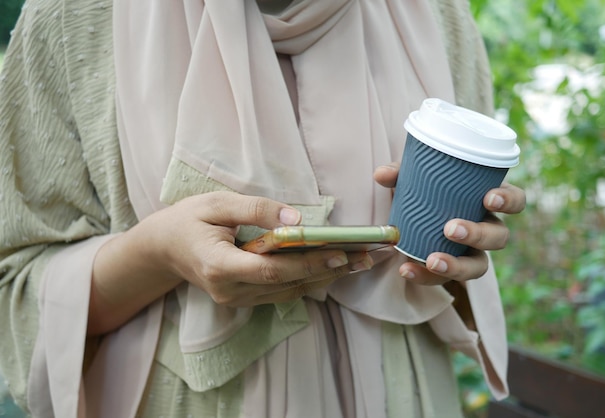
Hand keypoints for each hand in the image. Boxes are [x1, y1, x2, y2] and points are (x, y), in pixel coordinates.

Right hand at [147, 191, 370, 305]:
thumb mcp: (216, 203)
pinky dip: (308, 279)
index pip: (271, 269)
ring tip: (358, 261)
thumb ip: (255, 209)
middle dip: (329, 269)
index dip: (308, 263)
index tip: (341, 252)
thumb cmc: (187, 220)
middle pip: (288, 283)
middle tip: (366, 257)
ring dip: (325, 276)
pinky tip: (331, 266)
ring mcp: (236, 299)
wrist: (162, 249)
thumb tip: (296, 219)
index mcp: (219, 265)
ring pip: (289, 291)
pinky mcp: (243, 298)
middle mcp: (230, 290)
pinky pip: (281, 292)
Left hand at [373, 162, 525, 285]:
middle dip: (478, 235)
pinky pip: (444, 279)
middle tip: (451, 229)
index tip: (489, 199)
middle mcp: (486, 228)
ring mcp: (471, 253)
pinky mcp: (450, 270)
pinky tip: (407, 269)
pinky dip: (424, 276)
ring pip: (479, 266)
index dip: (509, 201)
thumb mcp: (413, 178)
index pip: (515, 200)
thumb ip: (399, 172)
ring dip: (457, 265)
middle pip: (499, 237)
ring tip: (432, 260)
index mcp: (486, 200)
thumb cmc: (423, 189)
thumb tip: (382, 174)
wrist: (406, 217)